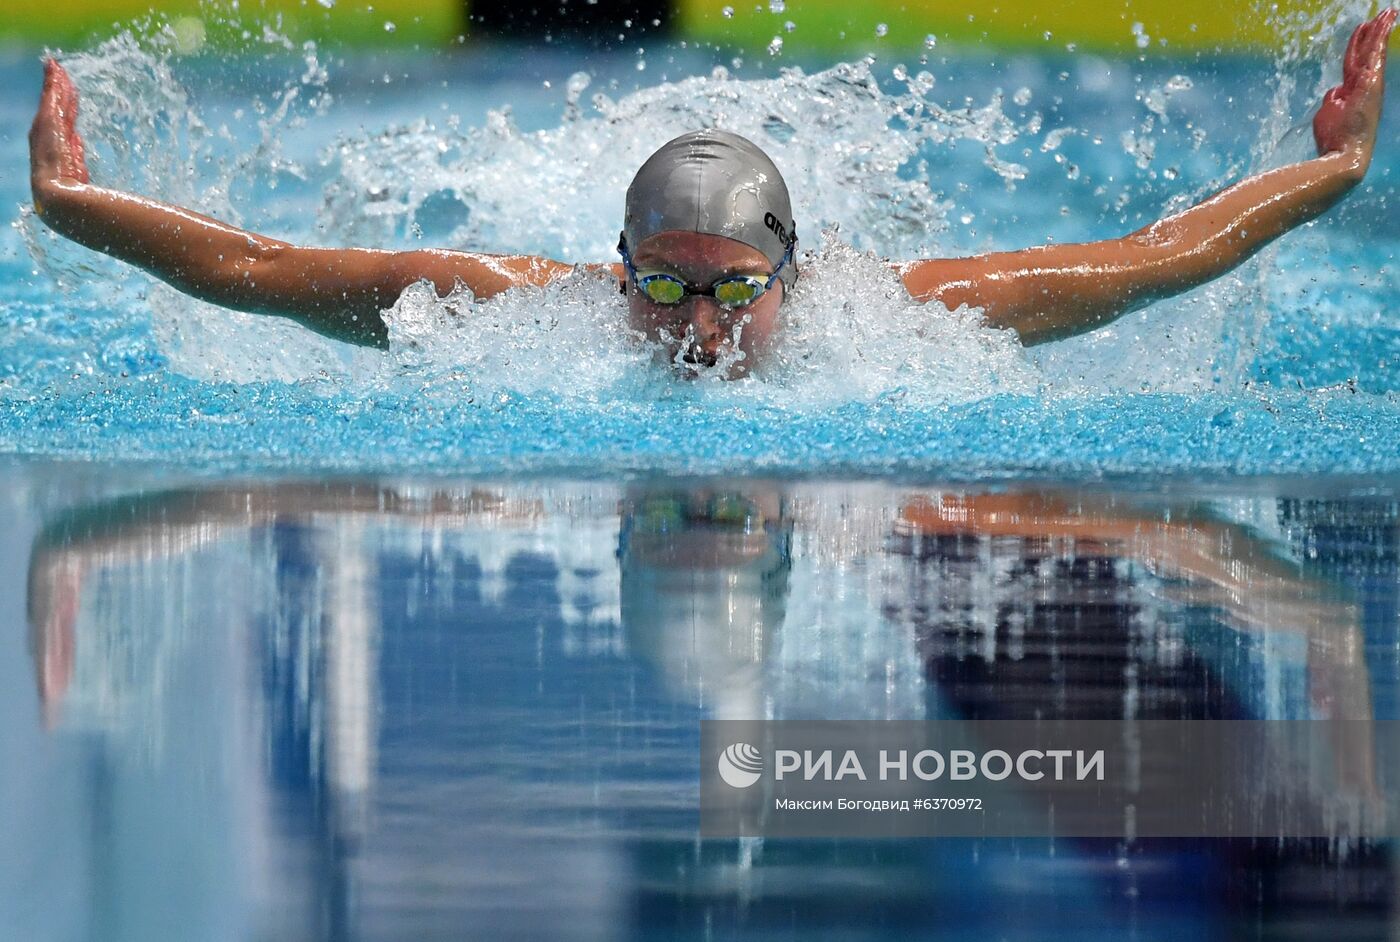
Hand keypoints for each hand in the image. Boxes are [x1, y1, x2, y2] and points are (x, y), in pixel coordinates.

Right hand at [29, 59, 89, 210]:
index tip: (66, 94)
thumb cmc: (71, 194)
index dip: (64, 106)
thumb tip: (77, 139)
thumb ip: (76, 152)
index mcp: (55, 146)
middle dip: (56, 89)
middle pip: (55, 106)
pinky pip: (52, 95)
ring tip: (56, 66)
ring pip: (53, 97)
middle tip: (58, 71)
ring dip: (55, 81)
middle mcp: (45, 133)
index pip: (62, 121)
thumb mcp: (76, 169)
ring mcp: (45, 126)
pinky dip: (52, 80)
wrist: (57, 197)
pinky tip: (54, 67)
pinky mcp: (47, 120)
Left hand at [1313, 8, 1395, 165]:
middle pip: (1367, 53)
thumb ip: (1333, 99)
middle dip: (1373, 32)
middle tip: (1381, 15)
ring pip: (1372, 50)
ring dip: (1378, 30)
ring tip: (1385, 13)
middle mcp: (1366, 85)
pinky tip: (1382, 24)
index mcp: (1354, 90)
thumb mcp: (1329, 113)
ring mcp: (1370, 84)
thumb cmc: (1335, 138)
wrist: (1343, 154)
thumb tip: (1334, 91)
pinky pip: (1374, 54)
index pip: (1355, 62)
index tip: (1362, 30)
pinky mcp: (1371, 83)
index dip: (1358, 45)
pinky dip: (1378, 38)